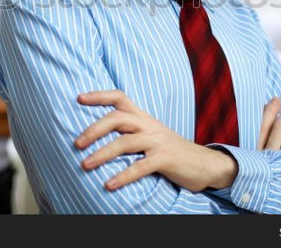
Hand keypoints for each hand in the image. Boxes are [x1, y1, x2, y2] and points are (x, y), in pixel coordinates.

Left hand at [75, 90, 237, 191]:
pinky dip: (123, 176)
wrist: (203, 163)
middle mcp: (149, 125)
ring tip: (84, 165)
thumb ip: (130, 131)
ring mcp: (158, 141)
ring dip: (102, 154)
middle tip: (77, 143)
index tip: (79, 98)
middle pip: (117, 118)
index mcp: (144, 117)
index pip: (120, 97)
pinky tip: (109, 185)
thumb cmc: (170, 150)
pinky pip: (140, 167)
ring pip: (125, 142)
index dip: (99, 95)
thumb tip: (98, 135)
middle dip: (94, 129)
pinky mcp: (165, 158)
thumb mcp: (151, 134)